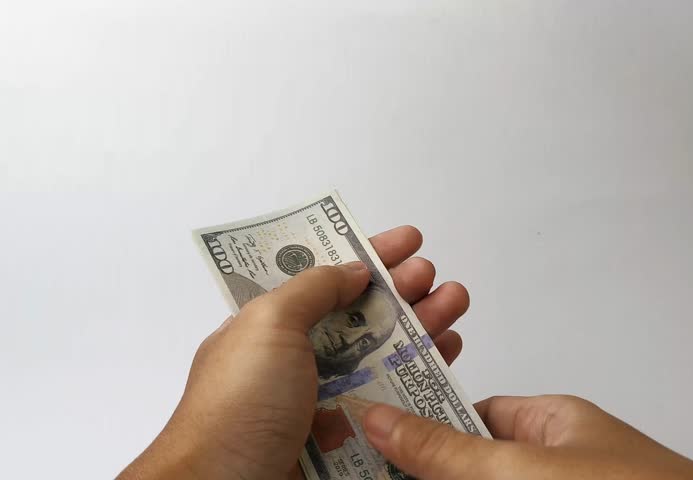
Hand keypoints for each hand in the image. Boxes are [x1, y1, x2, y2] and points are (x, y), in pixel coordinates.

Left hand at [118, 226, 470, 479]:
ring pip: (383, 354)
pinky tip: (445, 355)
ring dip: (421, 325)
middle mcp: (299, 360)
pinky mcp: (346, 437)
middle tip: (432, 273)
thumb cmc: (238, 406)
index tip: (406, 240)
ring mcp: (323, 400)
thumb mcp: (268, 326)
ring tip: (454, 303)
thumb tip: (353, 268)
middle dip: (401, 288)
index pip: (324, 278)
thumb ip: (312, 290)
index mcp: (272, 328)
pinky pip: (391, 399)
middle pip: (361, 314)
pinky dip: (421, 375)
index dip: (365, 254)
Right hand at [363, 395, 692, 478]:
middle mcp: (554, 465)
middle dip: (422, 470)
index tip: (370, 438)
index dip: (418, 427)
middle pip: (469, 466)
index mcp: (550, 424)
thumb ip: (447, 450)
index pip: (468, 416)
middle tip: (366, 471)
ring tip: (383, 479)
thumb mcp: (522, 469)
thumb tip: (380, 418)